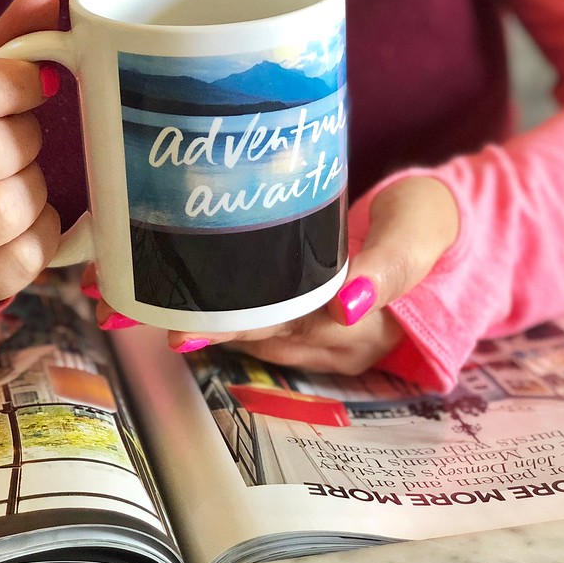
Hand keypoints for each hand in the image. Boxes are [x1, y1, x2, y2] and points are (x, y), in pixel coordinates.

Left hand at [94, 176, 459, 375]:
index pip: (282, 327)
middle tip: (121, 309)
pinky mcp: (305, 316)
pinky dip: (215, 312)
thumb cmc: (431, 224)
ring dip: (189, 320)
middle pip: (252, 335)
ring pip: (248, 334)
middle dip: (188, 323)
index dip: (229, 326)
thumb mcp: (421, 234)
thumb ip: (390, 266)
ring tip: (124, 302)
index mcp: (358, 321)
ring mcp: (317, 332)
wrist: (443, 230)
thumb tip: (347, 303)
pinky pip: (257, 324)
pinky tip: (170, 298)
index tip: (174, 324)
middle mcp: (330, 338)